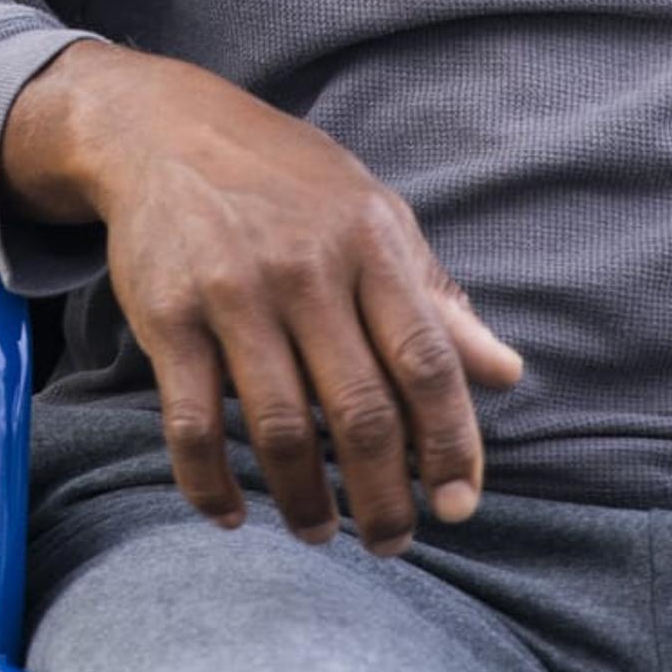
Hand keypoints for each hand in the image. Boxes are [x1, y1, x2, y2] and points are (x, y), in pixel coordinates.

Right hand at [0, 44, 522, 555]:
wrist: (164, 129)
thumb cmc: (287, 180)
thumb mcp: (374, 215)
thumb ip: (435, 298)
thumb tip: (507, 373)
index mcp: (370, 244)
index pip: (427, 361)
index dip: (451, 443)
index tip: (459, 504)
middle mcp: (306, 270)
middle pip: (361, 411)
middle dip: (385, 497)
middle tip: (393, 542)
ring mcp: (233, 294)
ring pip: (280, 429)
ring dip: (306, 502)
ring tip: (320, 533)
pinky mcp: (168, 316)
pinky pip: (192, 423)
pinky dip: (211, 484)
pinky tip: (232, 514)